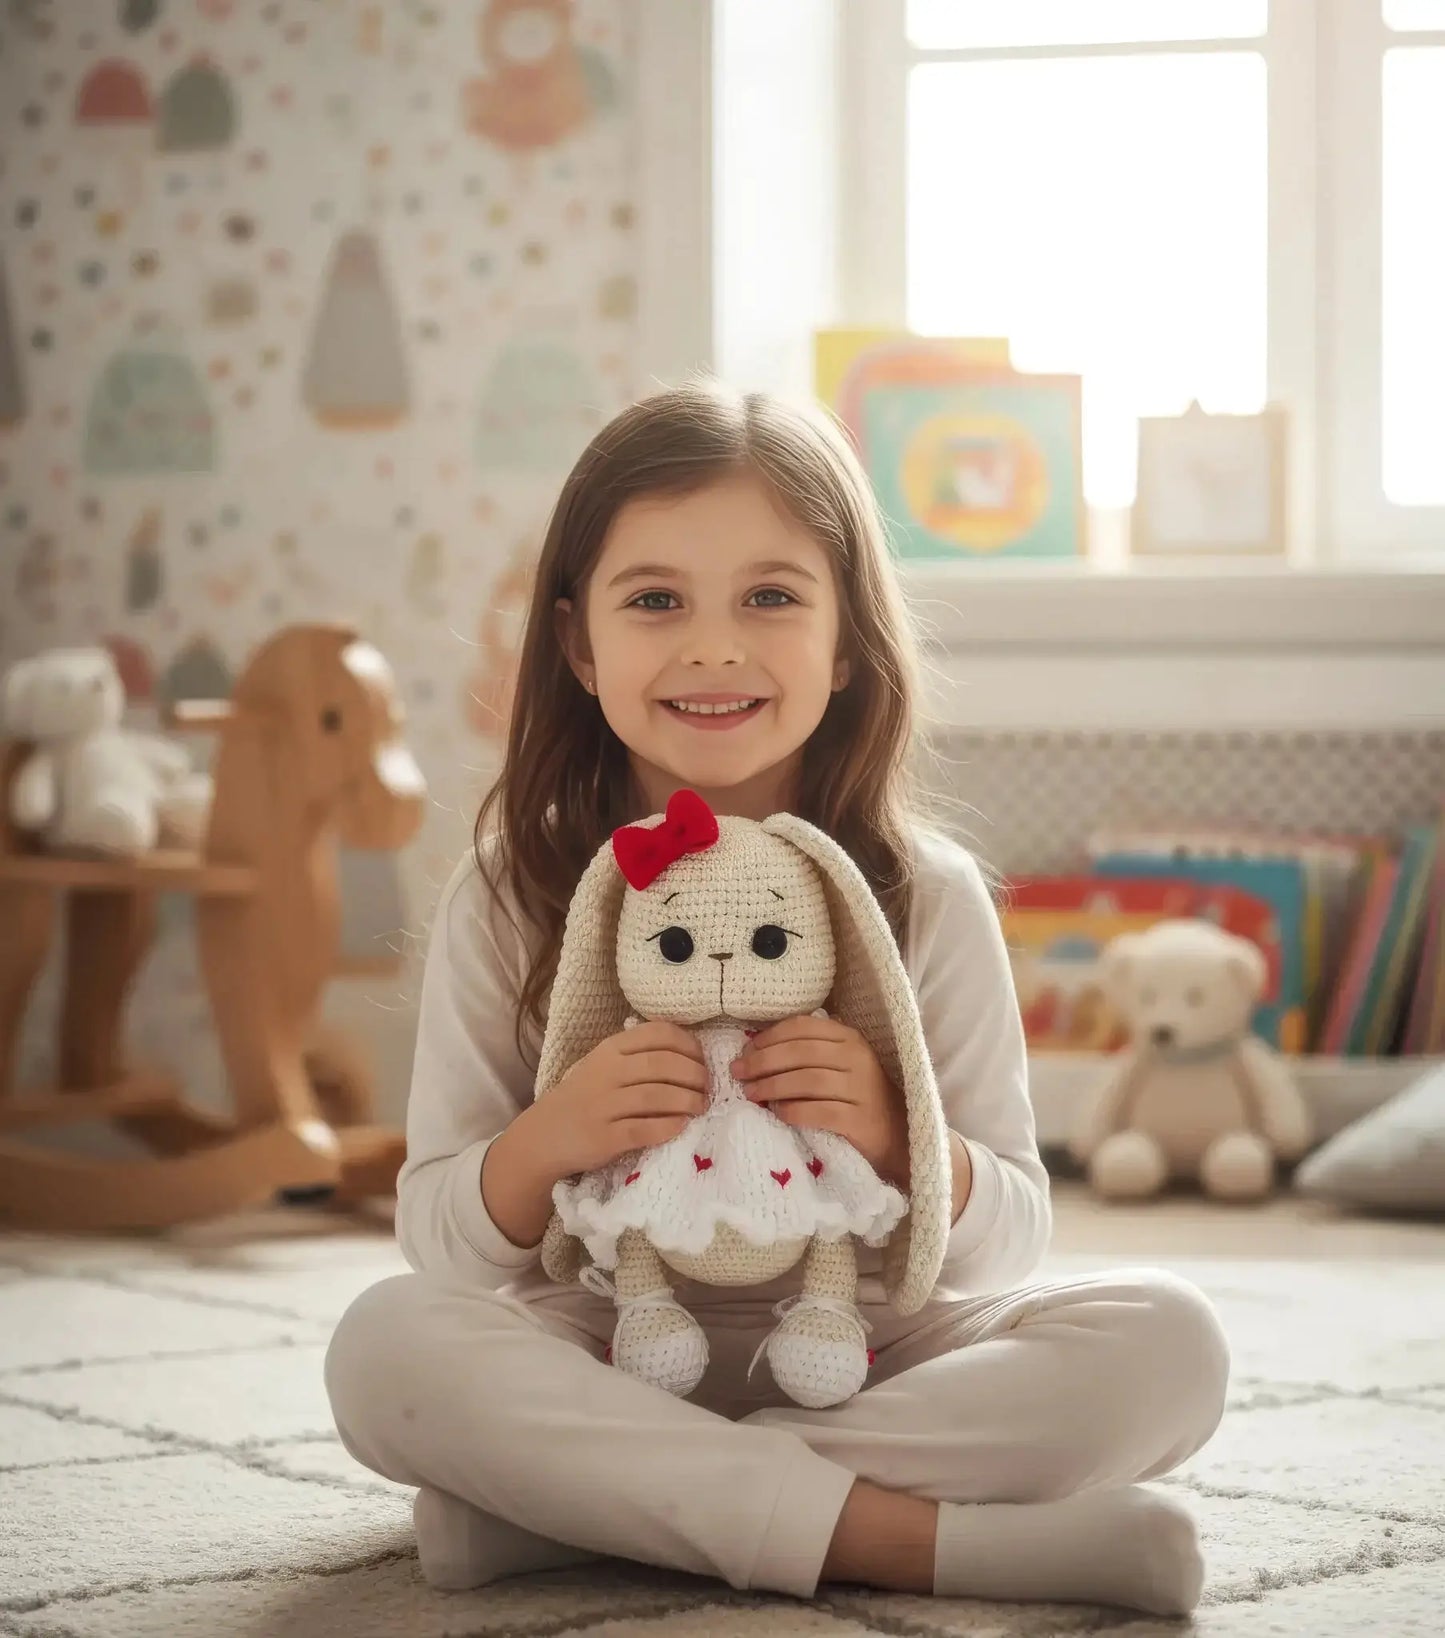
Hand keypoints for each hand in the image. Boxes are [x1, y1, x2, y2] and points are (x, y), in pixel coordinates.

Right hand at [529, 1019, 708, 1178]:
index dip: (689, 1045)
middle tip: (707, 1087)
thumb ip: (638, 1055)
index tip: (702, 1060)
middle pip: (664, 1064)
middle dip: (695, 1074)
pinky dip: (668, 1126)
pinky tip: (681, 1126)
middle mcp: (607, 1072)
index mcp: (611, 1049)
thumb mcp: (605, 1065)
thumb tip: (692, 1053)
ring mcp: (604, 1105)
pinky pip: (644, 1129)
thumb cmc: (585, 1097)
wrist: (545, 1135)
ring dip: (688, 1101)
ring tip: (700, 1107)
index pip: (659, 1034)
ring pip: (657, 1095)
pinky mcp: (604, 1137)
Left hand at [731, 1014, 910, 1187]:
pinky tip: (778, 1113)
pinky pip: (818, 1112)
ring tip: (751, 1094)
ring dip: (772, 1086)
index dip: (769, 1036)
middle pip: (800, 1052)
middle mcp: (857, 1058)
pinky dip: (793, 1111)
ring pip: (806, 1081)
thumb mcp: (838, 1064)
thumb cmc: (857, 1096)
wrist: (896, 1135)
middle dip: (762, 1062)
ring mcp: (862, 1089)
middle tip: (737, 1073)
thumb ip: (807, 1052)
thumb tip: (755, 1049)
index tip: (745, 1049)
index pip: (802, 1027)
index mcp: (849, 1038)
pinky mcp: (860, 1121)